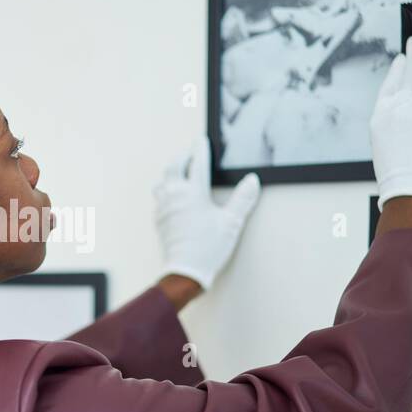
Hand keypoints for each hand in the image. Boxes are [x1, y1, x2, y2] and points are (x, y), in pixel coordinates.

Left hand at [153, 135, 259, 290]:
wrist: (185, 271)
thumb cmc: (209, 247)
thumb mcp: (232, 223)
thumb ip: (243, 199)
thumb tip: (252, 180)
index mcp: (194, 194)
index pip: (198, 164)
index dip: (201, 150)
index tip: (201, 140)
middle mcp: (176, 197)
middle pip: (173, 167)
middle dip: (181, 157)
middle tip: (189, 153)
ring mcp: (164, 208)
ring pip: (162, 182)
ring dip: (170, 174)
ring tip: (179, 173)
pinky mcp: (159, 220)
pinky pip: (159, 199)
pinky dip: (166, 192)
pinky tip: (173, 197)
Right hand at [370, 36, 411, 210]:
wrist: (409, 191)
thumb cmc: (398, 178)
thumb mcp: (385, 147)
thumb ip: (395, 126)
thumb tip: (410, 119)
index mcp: (381, 114)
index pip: (390, 83)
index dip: (399, 68)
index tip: (404, 56)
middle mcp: (397, 106)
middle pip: (410, 74)